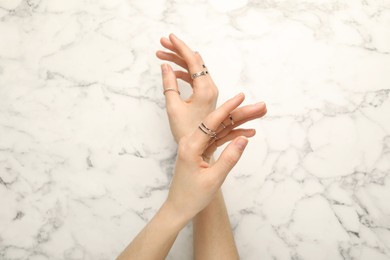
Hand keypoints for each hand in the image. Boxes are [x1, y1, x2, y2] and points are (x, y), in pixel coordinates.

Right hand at [157, 34, 217, 141]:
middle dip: (178, 51)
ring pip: (194, 69)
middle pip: (194, 62)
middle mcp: (210, 88)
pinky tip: (172, 71)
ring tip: (161, 55)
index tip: (170, 37)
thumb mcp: (173, 107)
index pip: (193, 60)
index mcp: (205, 89)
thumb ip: (169, 84)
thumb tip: (165, 66)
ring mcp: (209, 92)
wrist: (199, 146)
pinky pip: (195, 78)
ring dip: (179, 61)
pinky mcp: (206, 96)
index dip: (180, 47)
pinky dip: (183, 72)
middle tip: (162, 44)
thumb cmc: (187, 131)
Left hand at [166, 93, 256, 219]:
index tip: (241, 96)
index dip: (228, 107)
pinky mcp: (200, 151)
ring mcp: (196, 146)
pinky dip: (232, 136)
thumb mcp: (214, 179)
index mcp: (191, 146)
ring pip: (220, 129)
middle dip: (240, 113)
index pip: (211, 121)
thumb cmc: (192, 196)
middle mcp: (192, 142)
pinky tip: (248, 132)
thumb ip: (230, 158)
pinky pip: (218, 139)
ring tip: (258, 115)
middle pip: (218, 122)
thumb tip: (244, 139)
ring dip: (239, 123)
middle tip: (260, 107)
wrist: (179, 207)